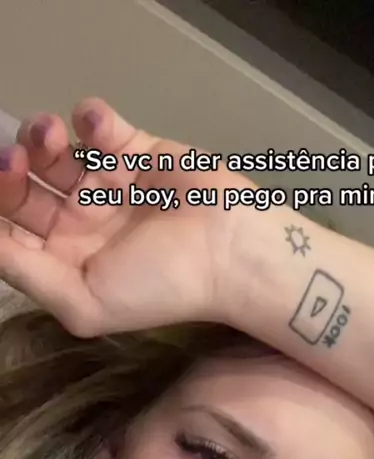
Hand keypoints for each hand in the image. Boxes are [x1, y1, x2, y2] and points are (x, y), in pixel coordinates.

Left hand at [0, 97, 248, 335]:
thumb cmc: (160, 286)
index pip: (10, 232)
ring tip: (55, 137)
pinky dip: (90, 119)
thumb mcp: (84, 304)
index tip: (2, 185)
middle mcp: (81, 223)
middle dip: (11, 170)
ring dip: (42, 138)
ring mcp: (107, 184)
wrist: (231, 253)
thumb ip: (24, 274)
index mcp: (66, 261)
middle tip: (17, 160)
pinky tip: (99, 129)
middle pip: (24, 189)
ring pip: (53, 152)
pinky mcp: (135, 150)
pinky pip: (98, 126)